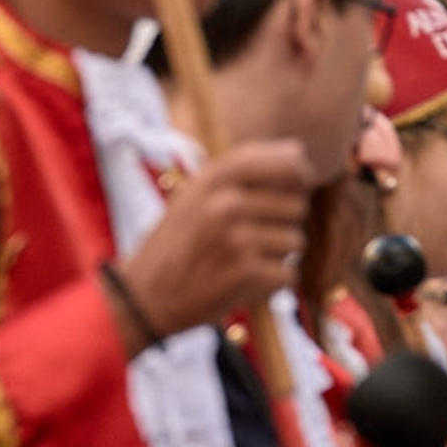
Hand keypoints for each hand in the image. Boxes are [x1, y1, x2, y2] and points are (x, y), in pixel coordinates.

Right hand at [115, 140, 312, 343]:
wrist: (146, 296)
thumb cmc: (178, 242)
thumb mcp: (196, 193)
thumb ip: (243, 170)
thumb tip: (298, 149)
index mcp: (214, 178)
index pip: (286, 162)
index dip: (301, 174)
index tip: (300, 186)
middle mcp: (226, 204)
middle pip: (297, 205)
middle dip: (282, 223)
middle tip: (250, 237)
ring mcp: (238, 239)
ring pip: (295, 241)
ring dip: (277, 255)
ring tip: (242, 259)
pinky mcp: (247, 274)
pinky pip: (289, 274)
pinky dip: (272, 283)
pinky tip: (243, 281)